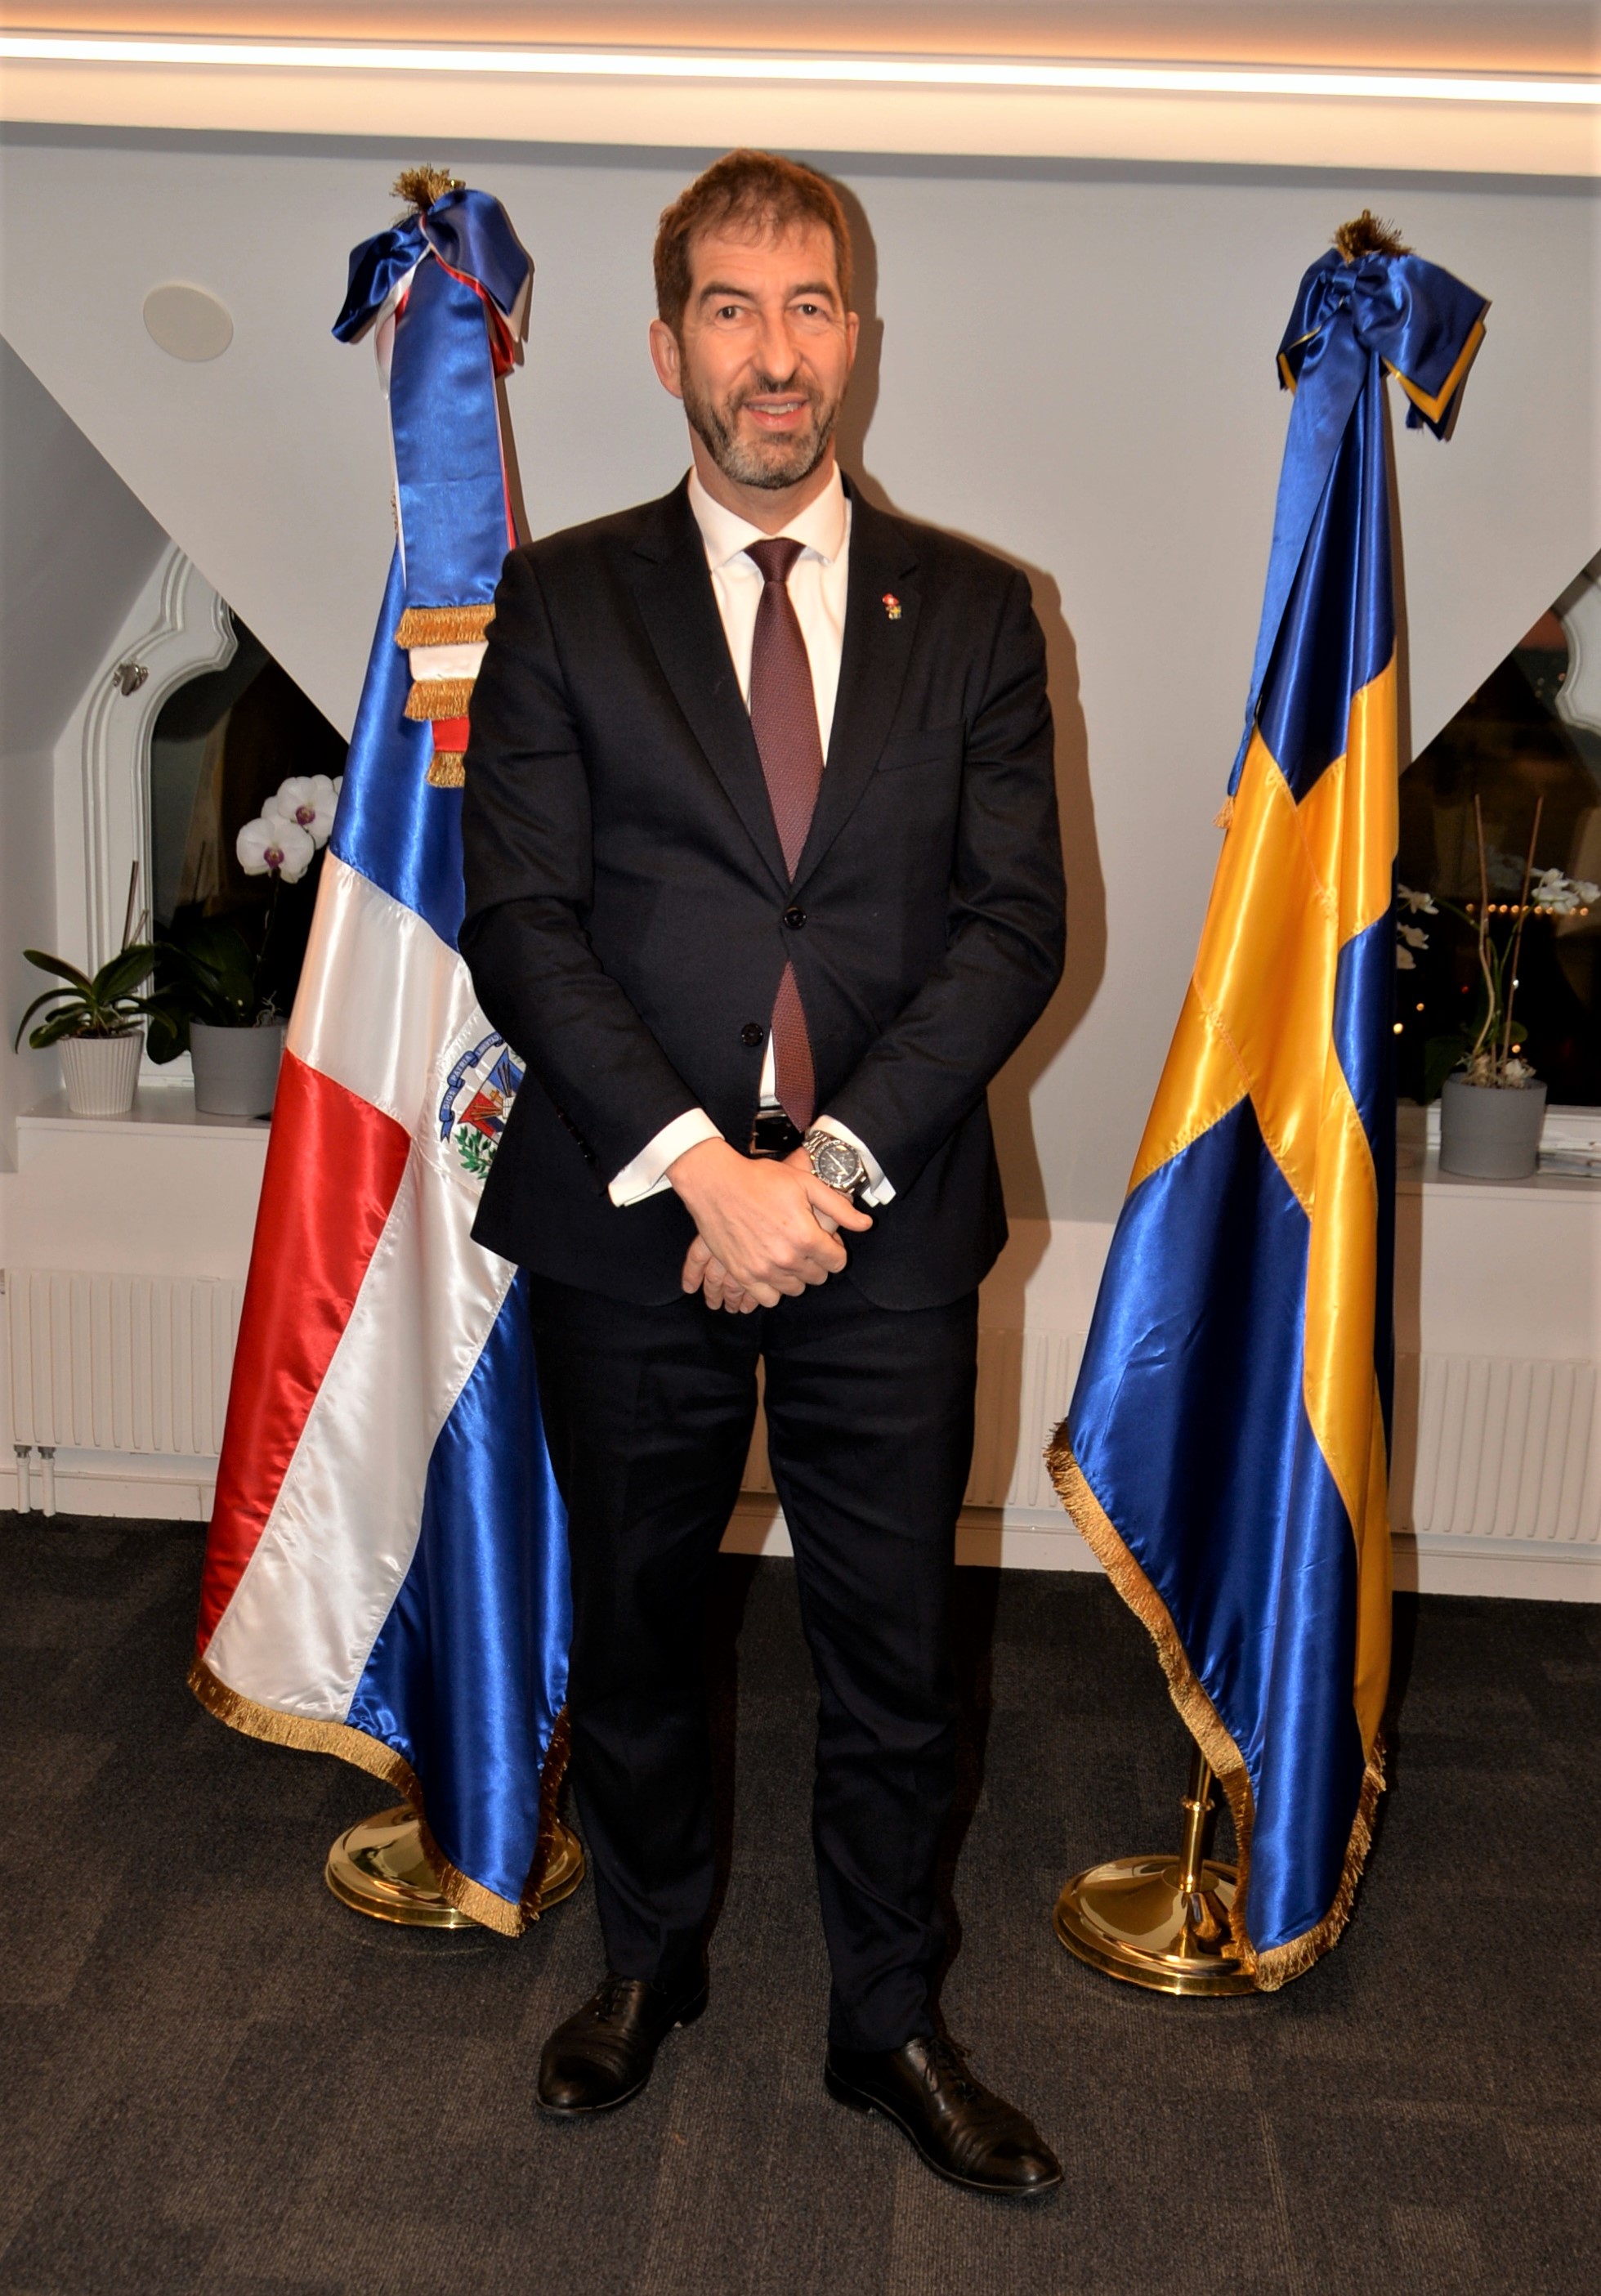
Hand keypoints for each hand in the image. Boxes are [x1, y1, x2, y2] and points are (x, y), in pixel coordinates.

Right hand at [668, 1138, 870, 1308]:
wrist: (716, 1184)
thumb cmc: (762, 1180)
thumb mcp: (806, 1184)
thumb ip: (839, 1208)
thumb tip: (867, 1225)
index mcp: (806, 1237)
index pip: (837, 1263)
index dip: (835, 1250)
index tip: (826, 1241)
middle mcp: (787, 1259)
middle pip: (817, 1277)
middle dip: (817, 1263)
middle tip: (804, 1245)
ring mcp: (763, 1270)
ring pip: (794, 1289)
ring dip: (796, 1276)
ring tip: (787, 1256)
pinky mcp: (743, 1275)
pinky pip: (768, 1298)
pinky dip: (773, 1288)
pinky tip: (771, 1270)